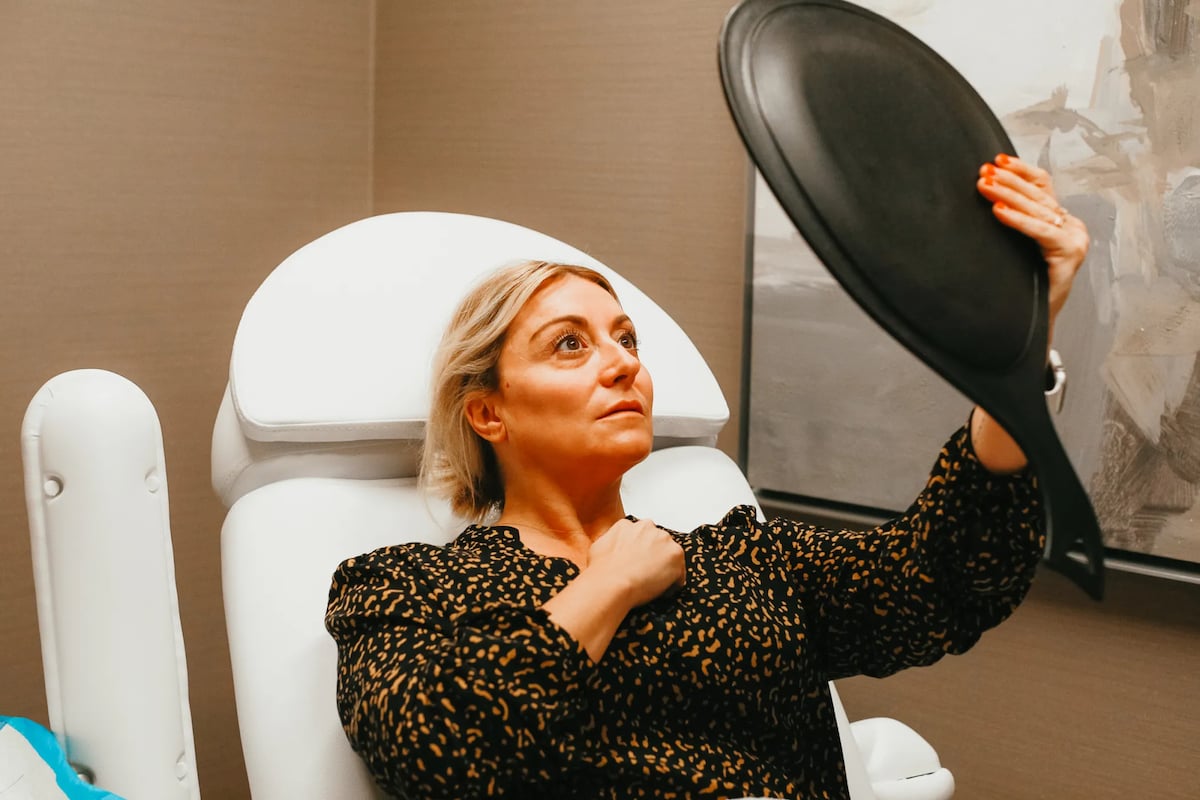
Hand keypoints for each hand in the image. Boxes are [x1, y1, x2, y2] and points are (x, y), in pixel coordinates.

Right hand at [586, 518, 685, 607]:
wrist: (611, 583)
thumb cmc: (602, 570)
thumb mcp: (599, 547)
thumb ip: (611, 542)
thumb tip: (613, 548)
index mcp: (628, 524)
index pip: (640, 536)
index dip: (640, 553)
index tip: (636, 564)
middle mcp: (647, 527)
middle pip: (657, 543)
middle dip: (654, 557)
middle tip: (644, 575)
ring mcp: (663, 539)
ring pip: (669, 556)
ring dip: (664, 569)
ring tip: (651, 586)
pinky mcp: (676, 555)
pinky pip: (679, 573)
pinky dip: (673, 583)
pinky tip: (659, 592)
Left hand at [976, 154, 1088, 334]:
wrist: (1033, 323)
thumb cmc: (1022, 286)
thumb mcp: (1016, 247)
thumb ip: (1013, 222)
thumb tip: (985, 196)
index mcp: (1060, 221)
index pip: (1042, 185)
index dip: (1021, 171)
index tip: (997, 159)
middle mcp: (1071, 226)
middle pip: (1037, 195)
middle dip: (1008, 181)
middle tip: (983, 171)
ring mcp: (1075, 239)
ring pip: (1038, 209)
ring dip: (1007, 194)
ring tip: (984, 186)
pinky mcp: (1071, 254)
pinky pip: (1040, 231)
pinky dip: (1017, 220)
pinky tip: (998, 211)